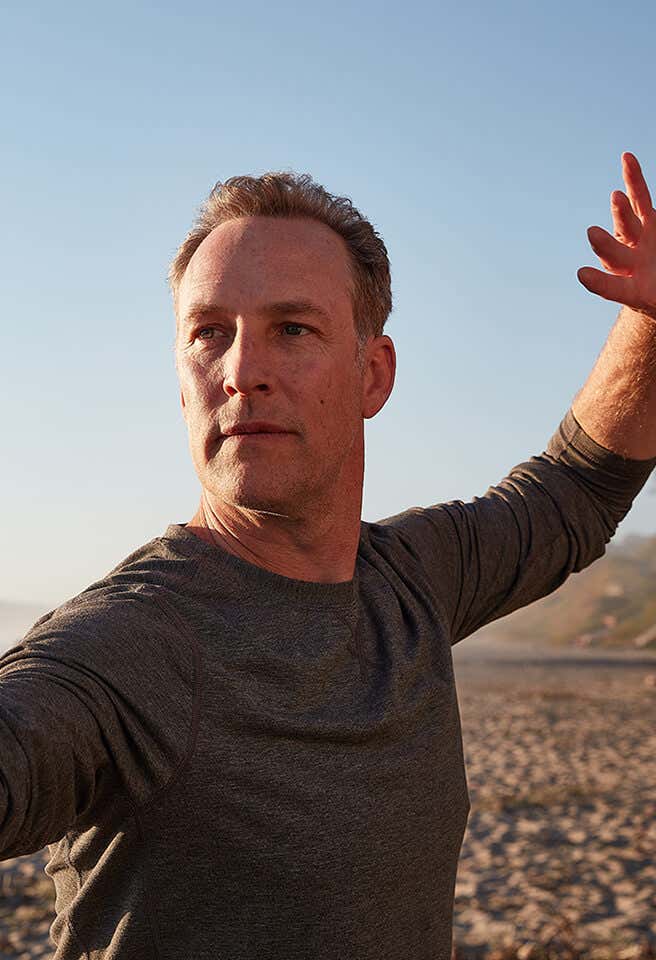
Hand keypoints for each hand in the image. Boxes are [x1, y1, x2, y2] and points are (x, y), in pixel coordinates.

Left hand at [578, 153, 655, 320]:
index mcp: (636, 291)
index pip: (615, 288)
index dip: (601, 283)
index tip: (582, 275)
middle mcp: (632, 266)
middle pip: (616, 255)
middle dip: (605, 244)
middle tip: (592, 233)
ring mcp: (638, 242)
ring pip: (627, 224)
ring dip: (621, 212)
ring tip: (615, 197)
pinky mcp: (647, 222)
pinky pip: (641, 198)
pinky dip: (634, 181)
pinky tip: (626, 159)